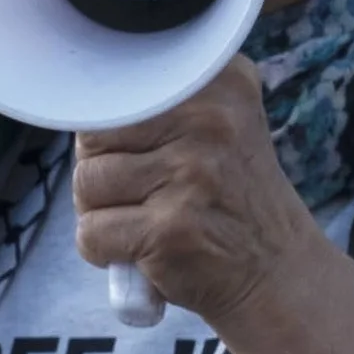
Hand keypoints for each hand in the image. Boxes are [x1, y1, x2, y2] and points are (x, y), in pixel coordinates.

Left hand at [70, 57, 316, 337]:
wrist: (277, 271)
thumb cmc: (227, 197)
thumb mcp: (218, 124)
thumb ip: (159, 100)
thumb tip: (76, 102)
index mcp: (219, 82)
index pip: (117, 88)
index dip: (111, 128)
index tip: (139, 151)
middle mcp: (210, 120)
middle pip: (93, 135)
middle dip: (102, 170)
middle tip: (146, 193)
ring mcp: (190, 174)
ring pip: (87, 183)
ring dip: (100, 212)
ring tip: (145, 220)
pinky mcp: (170, 228)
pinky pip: (90, 233)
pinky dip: (104, 251)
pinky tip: (144, 250)